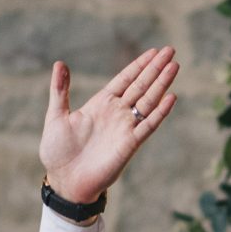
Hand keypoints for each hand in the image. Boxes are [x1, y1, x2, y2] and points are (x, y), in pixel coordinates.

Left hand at [42, 47, 178, 204]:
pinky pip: (149, 125)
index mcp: (101, 104)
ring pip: (149, 101)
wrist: (65, 181)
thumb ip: (60, 90)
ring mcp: (125, 128)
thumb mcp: (56, 116)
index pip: (125, 79)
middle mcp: (117, 113)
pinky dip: (160, 112)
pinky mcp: (130, 144)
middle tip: (170, 50)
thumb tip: (60, 63)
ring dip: (162, 84)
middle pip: (141, 86)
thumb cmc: (58, 152)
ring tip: (175, 66)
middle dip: (156, 68)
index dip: (139, 65)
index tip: (153, 52)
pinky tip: (171, 97)